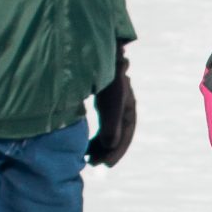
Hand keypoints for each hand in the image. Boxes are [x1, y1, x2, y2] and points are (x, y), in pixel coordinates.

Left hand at [87, 46, 135, 168]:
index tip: (104, 165)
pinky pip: (100, 122)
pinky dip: (93, 133)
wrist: (88, 47)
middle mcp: (122, 104)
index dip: (117, 151)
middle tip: (93, 164)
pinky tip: (82, 142)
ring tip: (86, 157)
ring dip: (99, 144)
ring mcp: (111, 101)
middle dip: (107, 150)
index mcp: (128, 105)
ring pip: (108, 129)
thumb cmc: (101, 73)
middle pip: (118, 133)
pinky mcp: (99, 98)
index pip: (126, 133)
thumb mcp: (108, 101)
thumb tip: (111, 146)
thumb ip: (111, 124)